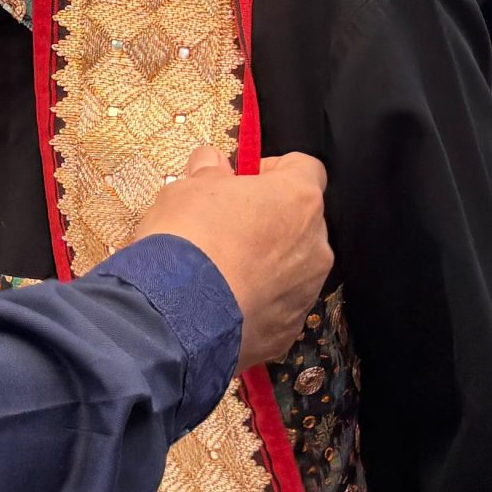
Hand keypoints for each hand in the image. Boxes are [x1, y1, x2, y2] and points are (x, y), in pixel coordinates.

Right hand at [130, 148, 331, 366]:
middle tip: (226, 225)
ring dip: (265, 262)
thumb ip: (209, 173)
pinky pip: (277, 305)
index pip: (305, 167)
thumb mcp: (187, 189)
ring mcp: (306, 291)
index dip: (272, 169)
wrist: (177, 313)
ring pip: (292, 266)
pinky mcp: (289, 329)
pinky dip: (256, 300)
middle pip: (300, 221)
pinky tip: (222, 300)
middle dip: (269, 220)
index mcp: (298, 200)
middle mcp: (315, 246)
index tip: (242, 179)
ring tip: (221, 269)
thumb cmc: (190, 240)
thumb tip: (211, 162)